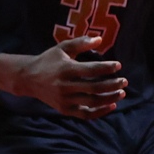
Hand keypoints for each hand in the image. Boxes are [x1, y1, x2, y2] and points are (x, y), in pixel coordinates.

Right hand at [0, 36, 126, 118]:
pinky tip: (111, 105)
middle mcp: (65, 86)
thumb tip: (100, 39)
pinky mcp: (65, 109)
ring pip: (93, 102)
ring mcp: (65, 100)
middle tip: (124, 81)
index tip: (118, 66)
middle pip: (95, 88)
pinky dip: (100, 112)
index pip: (92, 70)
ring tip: (122, 93)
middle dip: (113, 85)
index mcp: (66, 69)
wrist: (28, 79)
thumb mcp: (62, 48)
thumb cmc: (48, 61)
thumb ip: (81, 43)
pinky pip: (86, 114)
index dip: (107, 68)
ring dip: (110, 98)